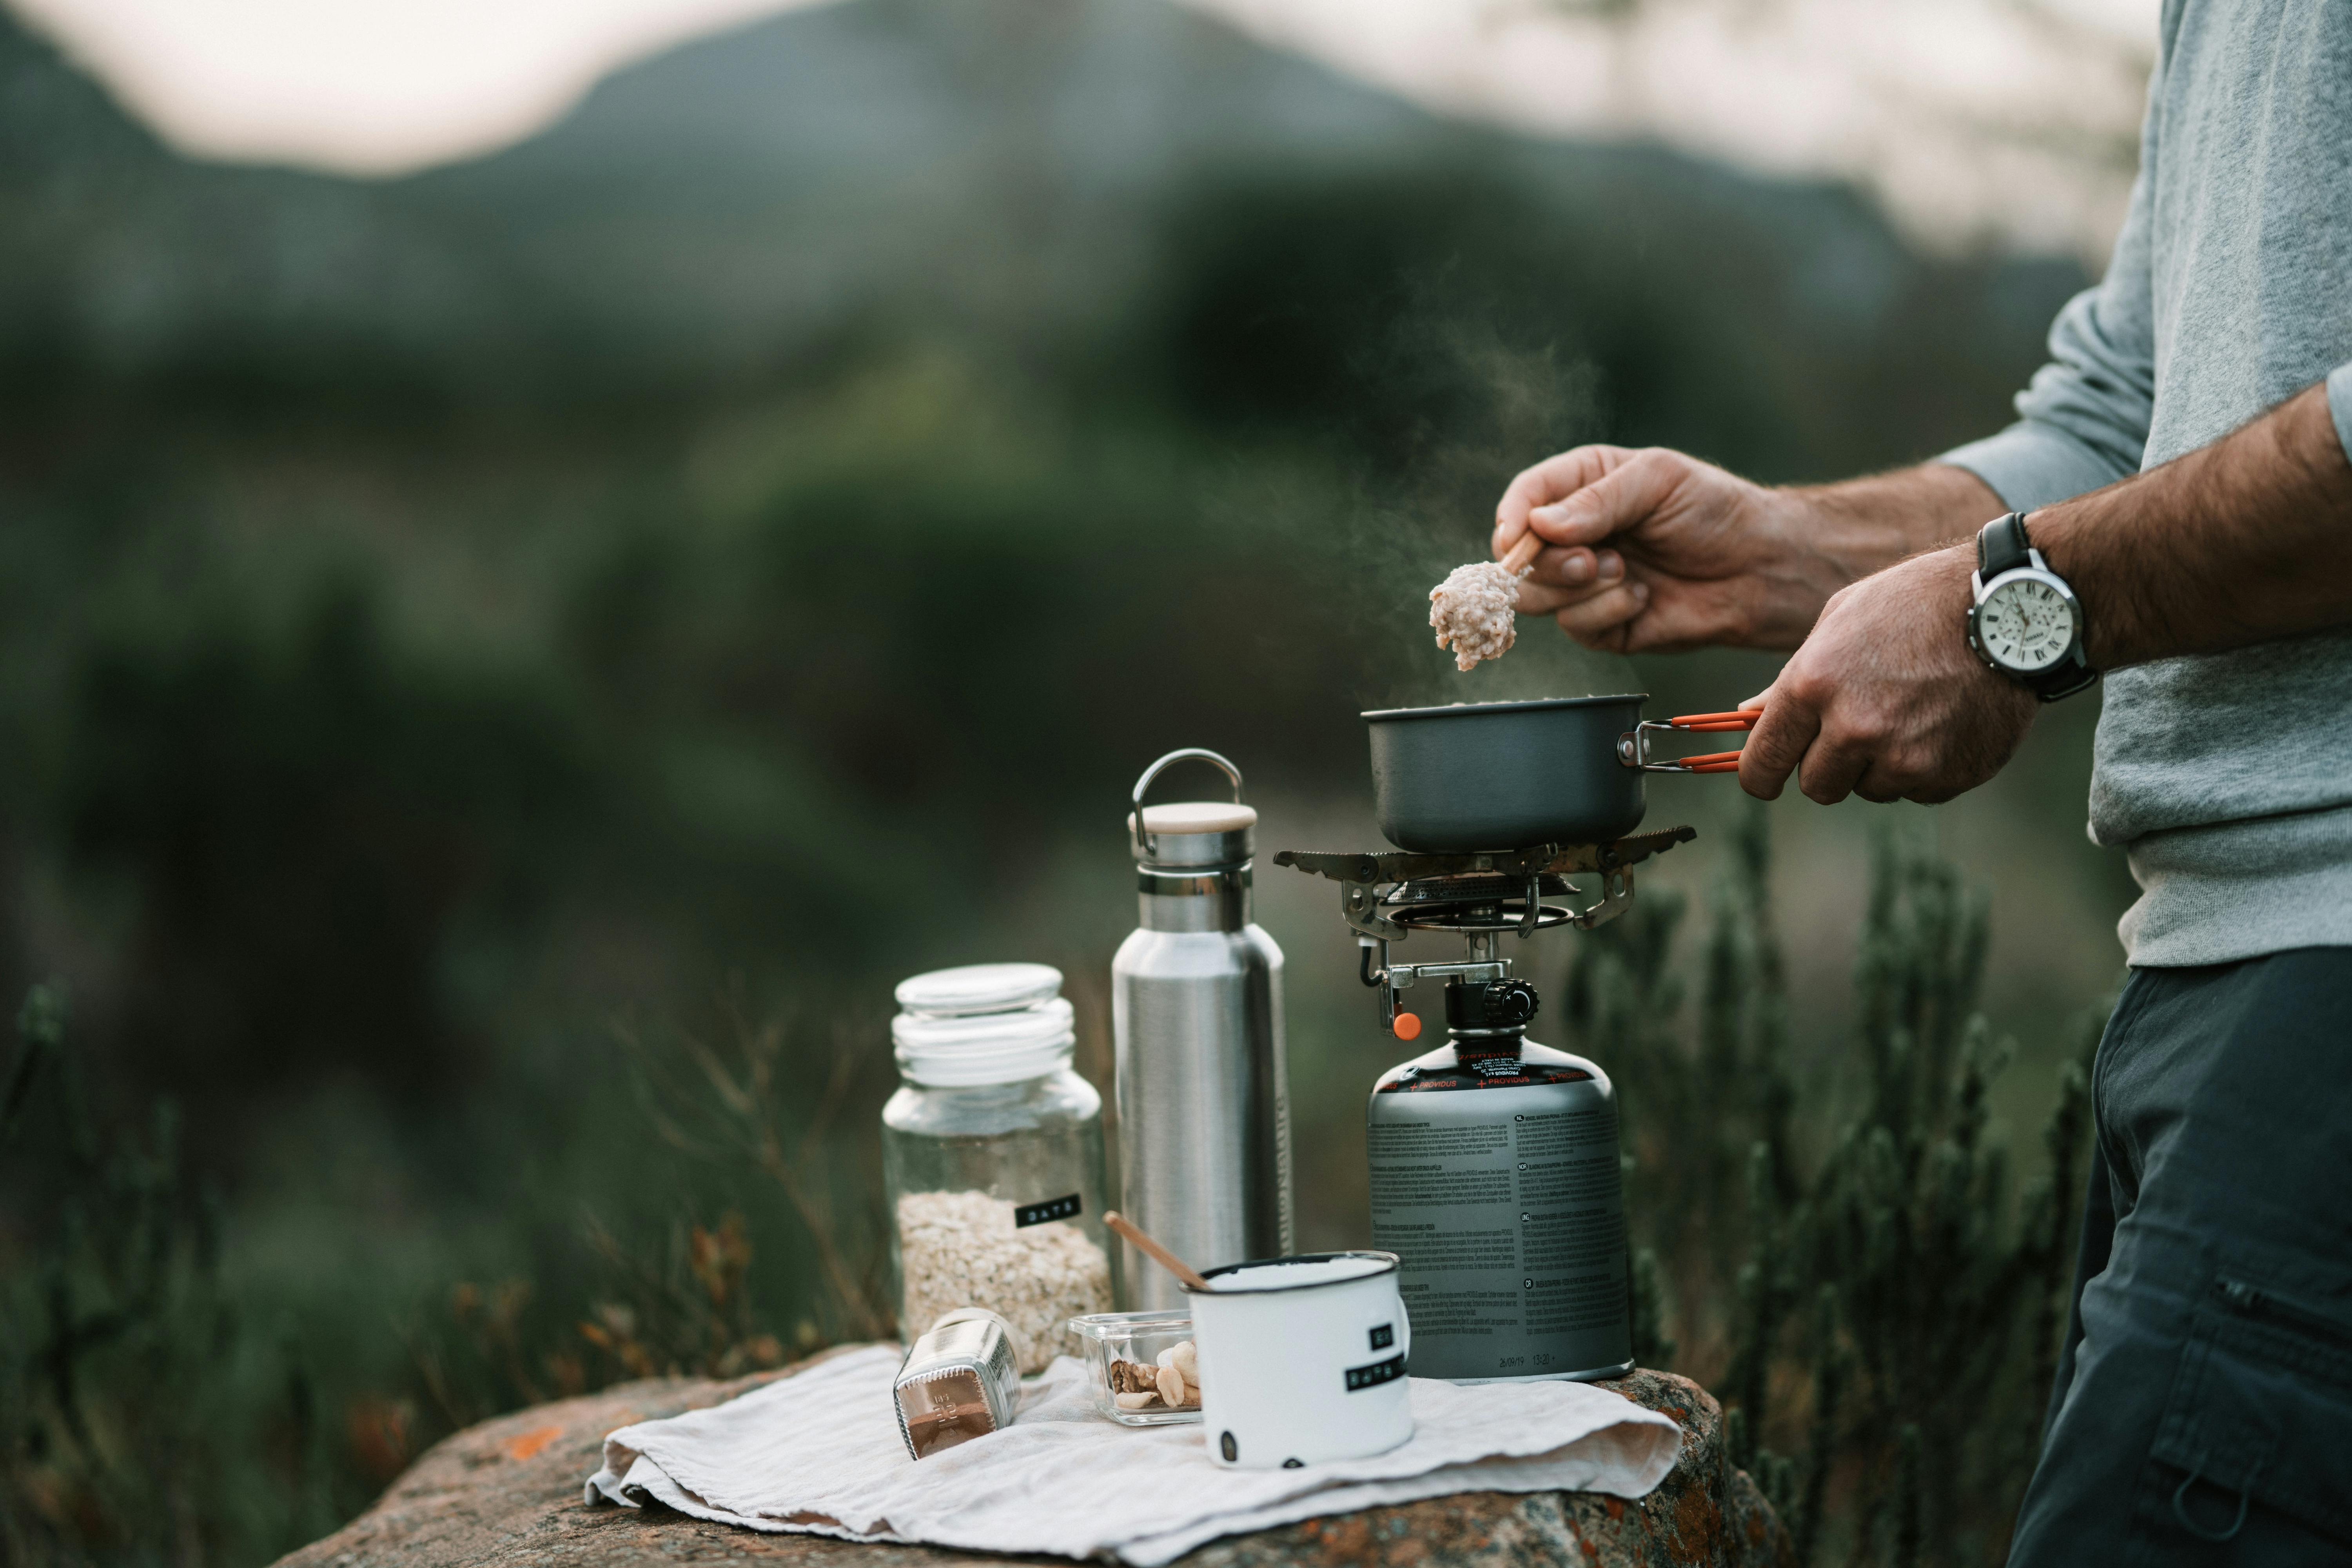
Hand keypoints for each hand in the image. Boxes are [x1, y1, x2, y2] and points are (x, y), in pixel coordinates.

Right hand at [1492, 446, 1842, 653]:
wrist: (1761, 568)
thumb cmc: (1715, 511)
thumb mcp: (1658, 481)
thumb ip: (1597, 499)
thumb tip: (1538, 524)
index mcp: (1582, 487)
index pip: (1524, 500)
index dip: (1513, 520)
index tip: (1518, 538)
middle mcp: (1576, 536)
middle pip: (1520, 558)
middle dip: (1552, 564)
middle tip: (1594, 561)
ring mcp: (1586, 583)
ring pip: (1539, 597)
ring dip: (1580, 590)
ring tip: (1627, 574)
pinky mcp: (1603, 624)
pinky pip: (1576, 627)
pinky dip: (1607, 613)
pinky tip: (1643, 598)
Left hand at [1739, 547, 2036, 804]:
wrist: (2009, 609)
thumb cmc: (1915, 604)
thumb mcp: (1839, 622)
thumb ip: (1789, 680)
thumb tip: (1746, 718)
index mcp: (1815, 686)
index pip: (1764, 763)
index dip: (1760, 775)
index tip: (1765, 777)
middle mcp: (1856, 728)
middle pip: (1816, 787)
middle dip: (1826, 766)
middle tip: (1854, 728)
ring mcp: (1906, 757)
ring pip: (1870, 790)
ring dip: (1878, 765)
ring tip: (1908, 712)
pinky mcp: (1948, 776)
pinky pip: (1917, 791)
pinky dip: (1922, 768)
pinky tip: (1941, 722)